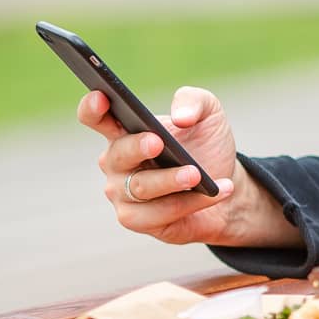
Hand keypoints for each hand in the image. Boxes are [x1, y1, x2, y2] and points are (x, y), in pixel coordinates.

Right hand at [79, 85, 245, 245]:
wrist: (227, 186)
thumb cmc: (207, 146)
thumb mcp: (209, 115)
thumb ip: (195, 101)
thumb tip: (181, 116)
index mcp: (124, 131)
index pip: (96, 117)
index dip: (92, 107)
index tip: (101, 97)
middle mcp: (116, 163)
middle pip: (117, 154)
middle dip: (137, 147)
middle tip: (158, 142)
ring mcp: (123, 194)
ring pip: (140, 187)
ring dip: (171, 180)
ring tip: (197, 174)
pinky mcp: (140, 221)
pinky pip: (161, 213)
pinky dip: (190, 202)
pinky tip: (216, 191)